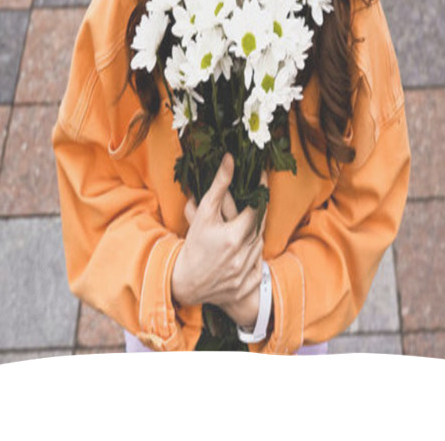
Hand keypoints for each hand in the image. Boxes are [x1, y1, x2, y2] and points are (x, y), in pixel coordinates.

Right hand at [171, 154, 265, 308]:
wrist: (184, 281)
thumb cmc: (193, 244)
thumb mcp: (204, 212)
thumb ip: (219, 185)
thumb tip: (230, 159)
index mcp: (234, 237)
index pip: (258, 208)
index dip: (260, 192)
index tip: (260, 178)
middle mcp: (243, 256)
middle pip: (260, 226)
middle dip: (257, 212)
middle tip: (253, 200)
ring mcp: (245, 273)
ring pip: (259, 245)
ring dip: (254, 234)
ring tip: (243, 225)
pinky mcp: (246, 286)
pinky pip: (258, 266)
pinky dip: (253, 256)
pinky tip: (243, 249)